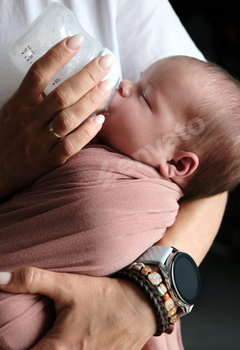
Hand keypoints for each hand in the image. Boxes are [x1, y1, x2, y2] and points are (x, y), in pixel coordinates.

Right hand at [0, 34, 112, 198]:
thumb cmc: (8, 136)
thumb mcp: (13, 110)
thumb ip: (33, 95)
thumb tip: (62, 75)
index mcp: (19, 104)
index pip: (38, 73)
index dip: (57, 55)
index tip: (76, 41)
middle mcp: (30, 120)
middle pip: (61, 94)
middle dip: (86, 76)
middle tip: (105, 62)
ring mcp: (40, 141)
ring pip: (68, 118)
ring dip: (90, 101)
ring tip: (107, 85)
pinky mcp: (49, 160)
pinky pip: (71, 145)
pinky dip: (86, 132)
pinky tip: (100, 120)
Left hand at [0, 268, 156, 349]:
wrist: (143, 305)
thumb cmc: (105, 295)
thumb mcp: (69, 285)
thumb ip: (31, 280)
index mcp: (59, 349)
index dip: (11, 349)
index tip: (11, 341)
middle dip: (37, 348)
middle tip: (38, 336)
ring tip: (59, 336)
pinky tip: (79, 340)